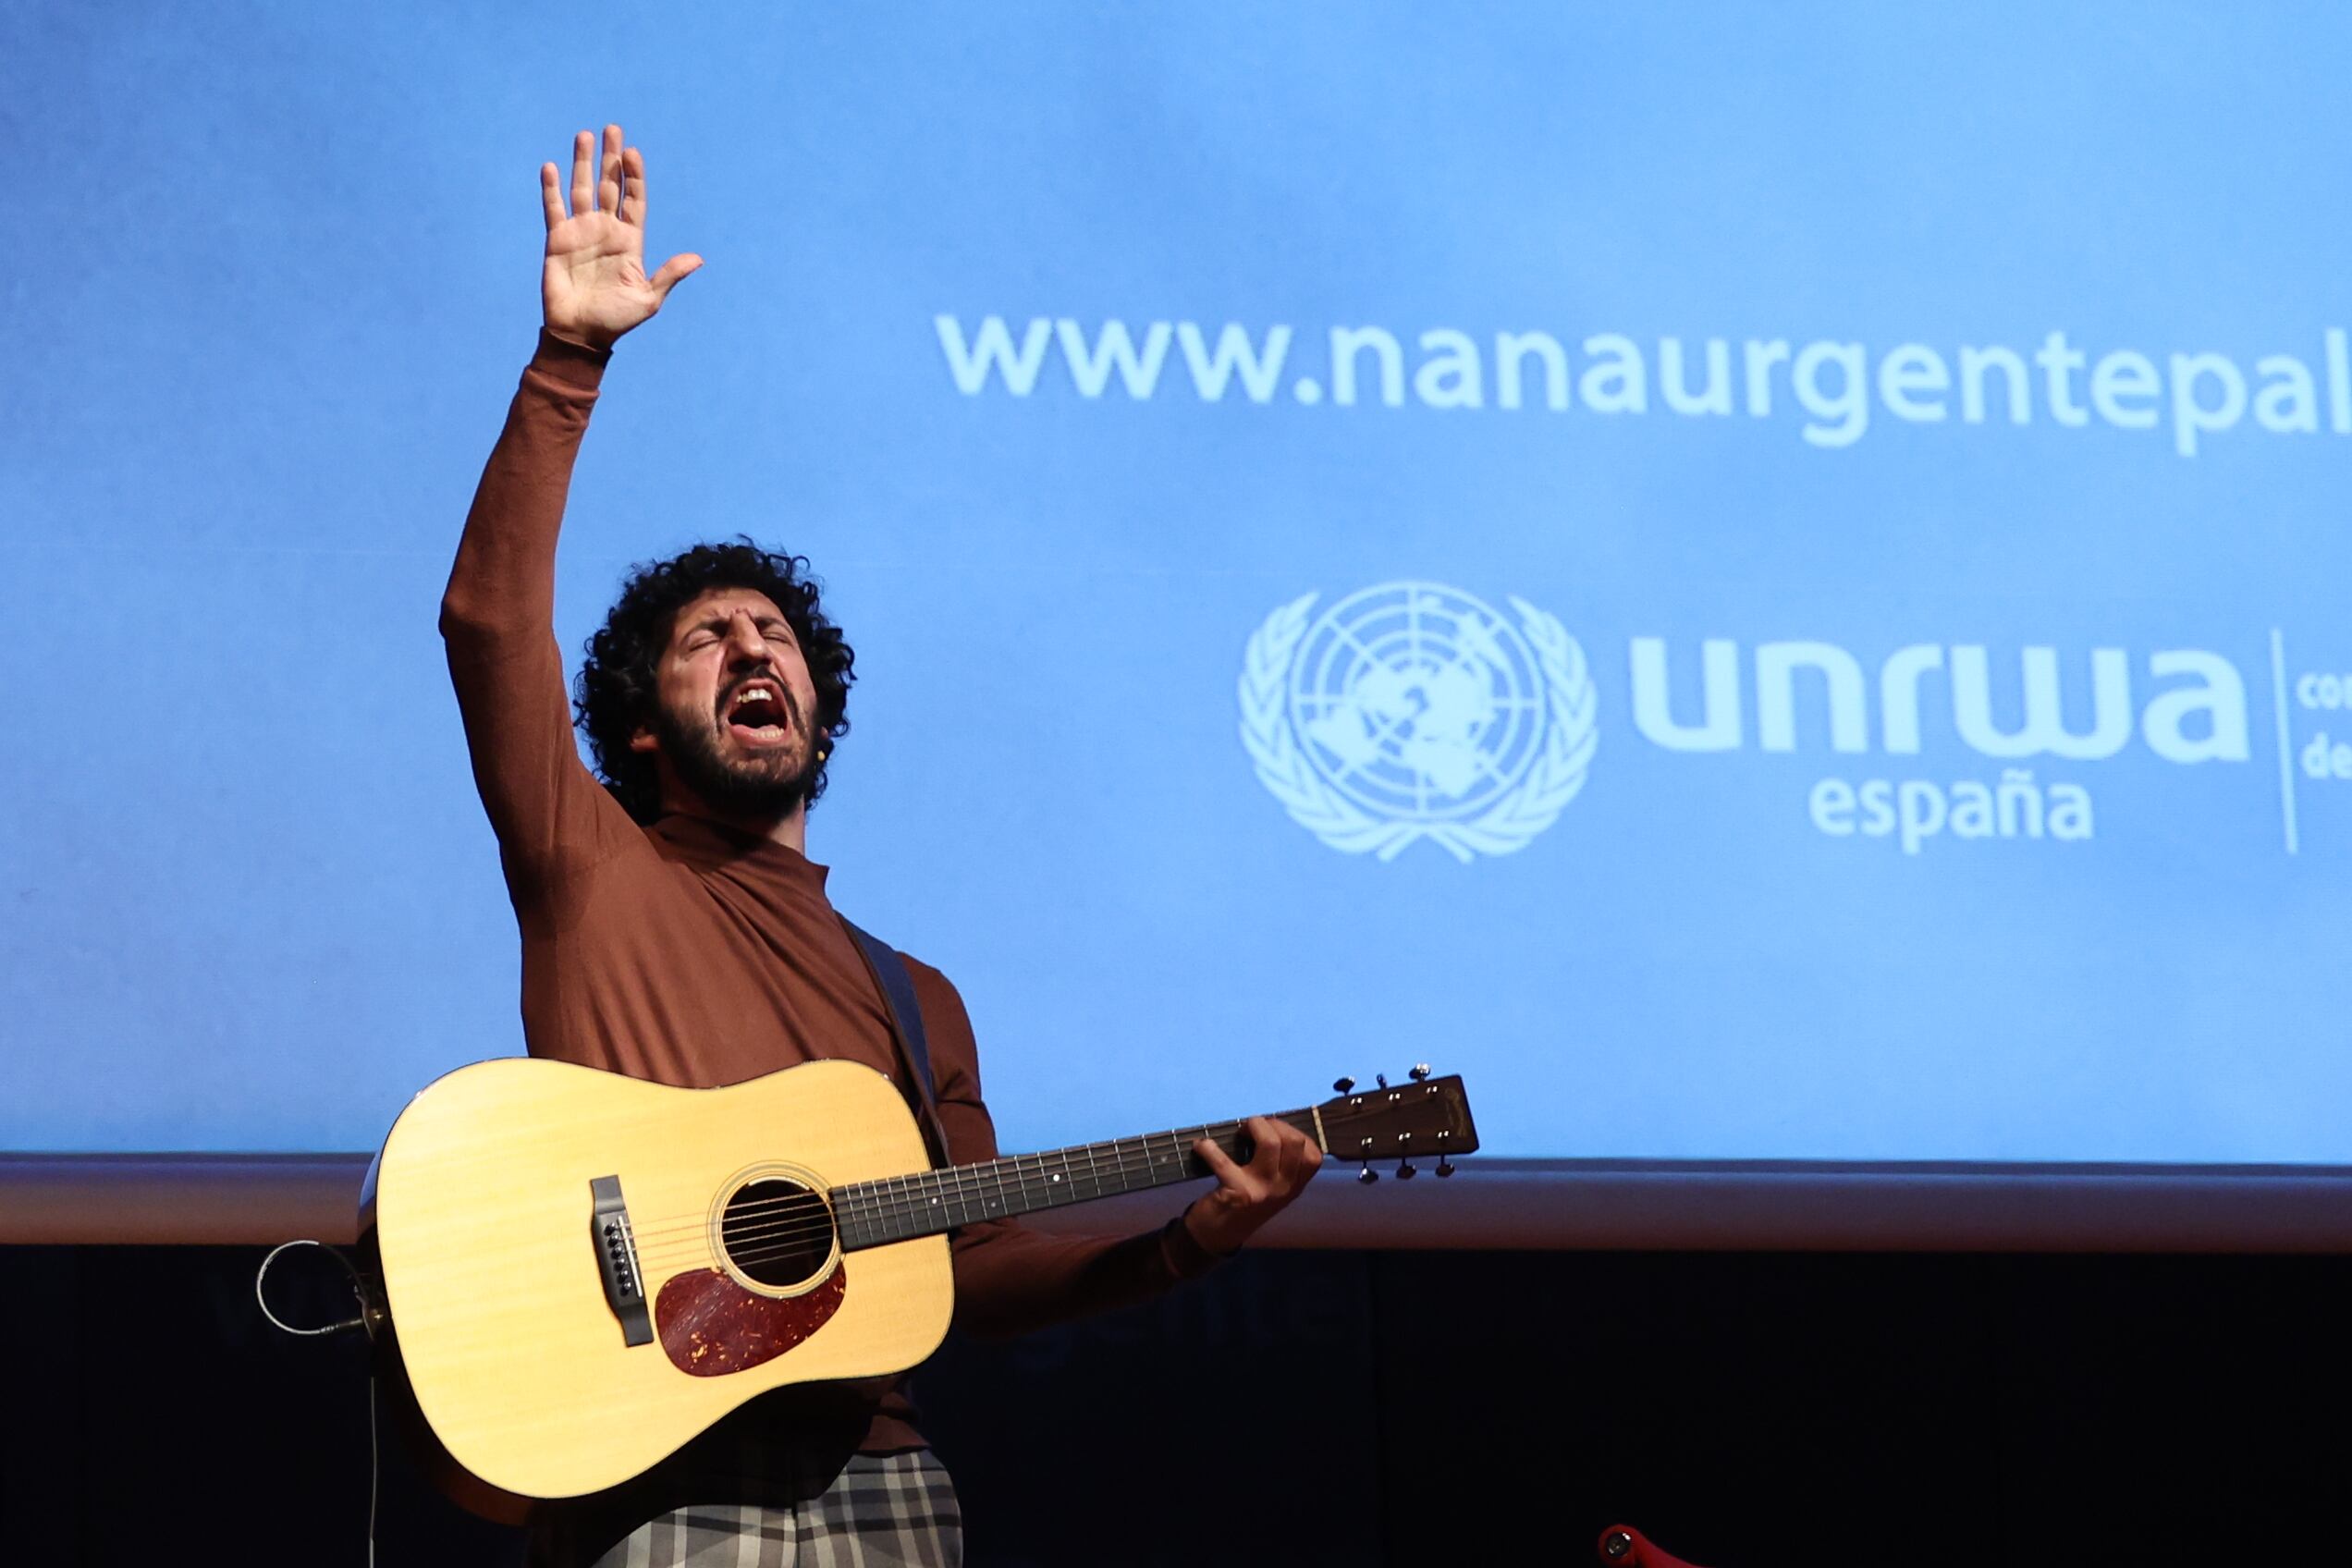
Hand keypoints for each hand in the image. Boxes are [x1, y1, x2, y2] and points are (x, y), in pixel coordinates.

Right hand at [539, 124, 701, 348]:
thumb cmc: (617, 320)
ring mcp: (581, 232)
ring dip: (582, 162)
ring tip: (584, 135)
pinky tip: (551, 167)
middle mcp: (606, 230)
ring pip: (582, 189)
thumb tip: (698, 259)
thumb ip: (669, 275)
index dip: (635, 176)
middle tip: (613, 128)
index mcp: (630, 241)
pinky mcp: (557, 239)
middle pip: (610, 185)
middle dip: (611, 158)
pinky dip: (551, 188)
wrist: (581, 334)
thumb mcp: (649, 299)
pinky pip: (553, 208)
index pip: (634, 200)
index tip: (634, 153)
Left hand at [1184, 1116, 1322, 1254]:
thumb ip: (1280, 1165)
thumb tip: (1269, 1125)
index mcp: (1295, 1187)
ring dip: (1252, 1126)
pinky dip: (1208, 1148)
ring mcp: (1262, 1191)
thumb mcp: (1272, 1190)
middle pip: (1293, 1141)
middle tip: (1253, 1128)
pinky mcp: (1237, 1192)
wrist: (1218, 1236)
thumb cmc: (1245, 1204)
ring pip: (1269, 1143)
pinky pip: (1223, 1159)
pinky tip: (1202, 1146)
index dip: (1294, 1133)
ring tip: (1239, 1132)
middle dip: (1272, 1124)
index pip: (1313, 1155)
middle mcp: (1284, 1189)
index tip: (1274, 1131)